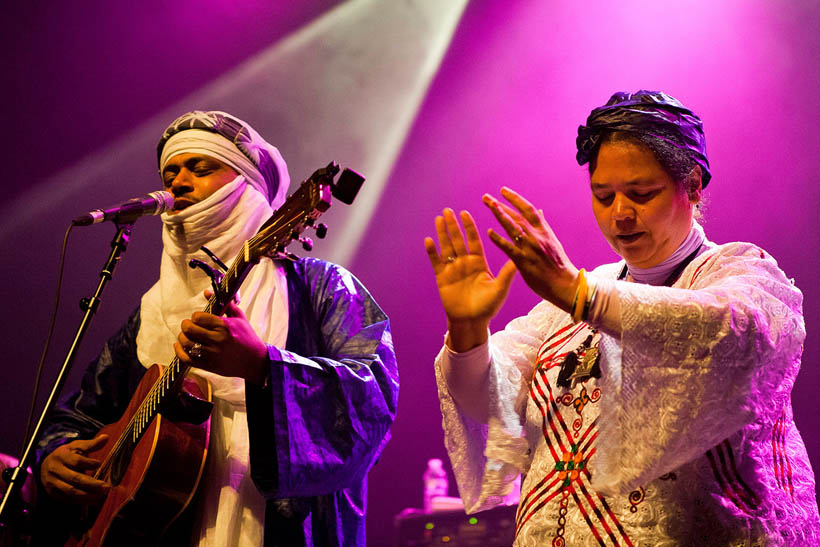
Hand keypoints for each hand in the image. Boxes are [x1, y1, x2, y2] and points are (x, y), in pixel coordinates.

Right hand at [40, 435, 109, 502]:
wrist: (46, 465)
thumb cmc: (66, 454)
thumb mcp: (76, 446)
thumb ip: (91, 444)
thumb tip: (106, 437)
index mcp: (61, 456)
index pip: (76, 461)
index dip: (88, 463)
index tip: (99, 464)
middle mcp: (55, 470)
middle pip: (74, 478)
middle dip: (92, 484)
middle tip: (106, 487)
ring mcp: (52, 483)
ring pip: (71, 491)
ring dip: (88, 495)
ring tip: (102, 495)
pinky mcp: (53, 494)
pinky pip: (68, 499)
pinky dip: (81, 501)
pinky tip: (93, 500)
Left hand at [174, 291, 267, 384]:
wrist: (255, 360)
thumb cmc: (247, 337)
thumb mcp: (240, 318)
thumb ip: (225, 304)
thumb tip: (207, 292)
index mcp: (224, 326)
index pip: (198, 317)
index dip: (195, 316)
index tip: (198, 318)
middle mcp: (217, 339)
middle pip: (189, 329)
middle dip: (185, 325)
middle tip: (188, 325)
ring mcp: (212, 354)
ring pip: (186, 344)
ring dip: (182, 338)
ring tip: (186, 335)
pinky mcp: (209, 365)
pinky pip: (187, 359)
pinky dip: (179, 352)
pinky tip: (180, 346)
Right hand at [424, 208, 516, 350]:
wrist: (472, 321)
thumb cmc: (488, 306)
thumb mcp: (500, 288)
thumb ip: (508, 272)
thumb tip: (520, 256)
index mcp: (479, 262)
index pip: (474, 240)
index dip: (469, 227)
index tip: (465, 213)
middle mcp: (465, 263)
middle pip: (458, 240)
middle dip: (453, 225)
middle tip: (449, 210)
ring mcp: (452, 269)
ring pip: (446, 247)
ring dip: (442, 233)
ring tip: (439, 218)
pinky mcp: (442, 278)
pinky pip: (436, 262)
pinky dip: (432, 251)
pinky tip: (428, 240)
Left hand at [484, 187, 577, 310]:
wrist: (567, 285)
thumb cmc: (559, 266)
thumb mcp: (553, 241)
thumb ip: (543, 227)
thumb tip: (539, 212)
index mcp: (545, 231)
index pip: (529, 209)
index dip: (515, 198)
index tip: (503, 191)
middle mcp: (537, 236)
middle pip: (517, 215)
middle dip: (501, 204)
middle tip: (486, 197)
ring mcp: (531, 248)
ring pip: (513, 227)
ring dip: (500, 214)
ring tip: (488, 205)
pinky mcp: (525, 261)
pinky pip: (509, 248)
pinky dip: (499, 239)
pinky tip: (489, 233)